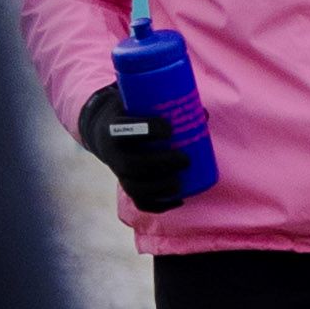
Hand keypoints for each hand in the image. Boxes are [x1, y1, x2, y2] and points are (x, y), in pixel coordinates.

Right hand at [71, 86, 195, 215]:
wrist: (106, 133)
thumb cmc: (132, 114)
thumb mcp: (140, 104)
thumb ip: (167, 105)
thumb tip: (203, 114)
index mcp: (113, 129)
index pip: (125, 130)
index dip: (146, 130)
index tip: (169, 129)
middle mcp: (111, 154)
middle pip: (132, 164)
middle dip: (160, 164)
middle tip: (185, 159)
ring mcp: (118, 173)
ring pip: (134, 187)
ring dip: (159, 188)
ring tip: (180, 183)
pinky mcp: (126, 186)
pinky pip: (139, 201)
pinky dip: (159, 204)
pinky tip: (179, 201)